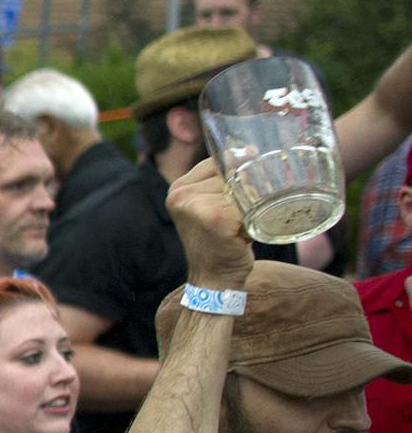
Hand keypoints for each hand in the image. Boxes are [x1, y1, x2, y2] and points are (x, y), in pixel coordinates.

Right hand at [165, 158, 254, 289]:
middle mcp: (181, 194)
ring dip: (251, 205)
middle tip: (245, 214)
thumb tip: (251, 152)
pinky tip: (245, 233)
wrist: (213, 280)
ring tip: (243, 225)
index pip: (216, 162)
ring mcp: (194, 205)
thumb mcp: (213, 208)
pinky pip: (245, 206)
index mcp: (179, 188)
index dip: (237, 169)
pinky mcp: (212, 218)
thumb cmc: (220, 243)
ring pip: (239, 190)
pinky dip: (252, 219)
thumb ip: (222, 183)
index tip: (250, 181)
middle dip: (246, 191)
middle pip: (229, 175)